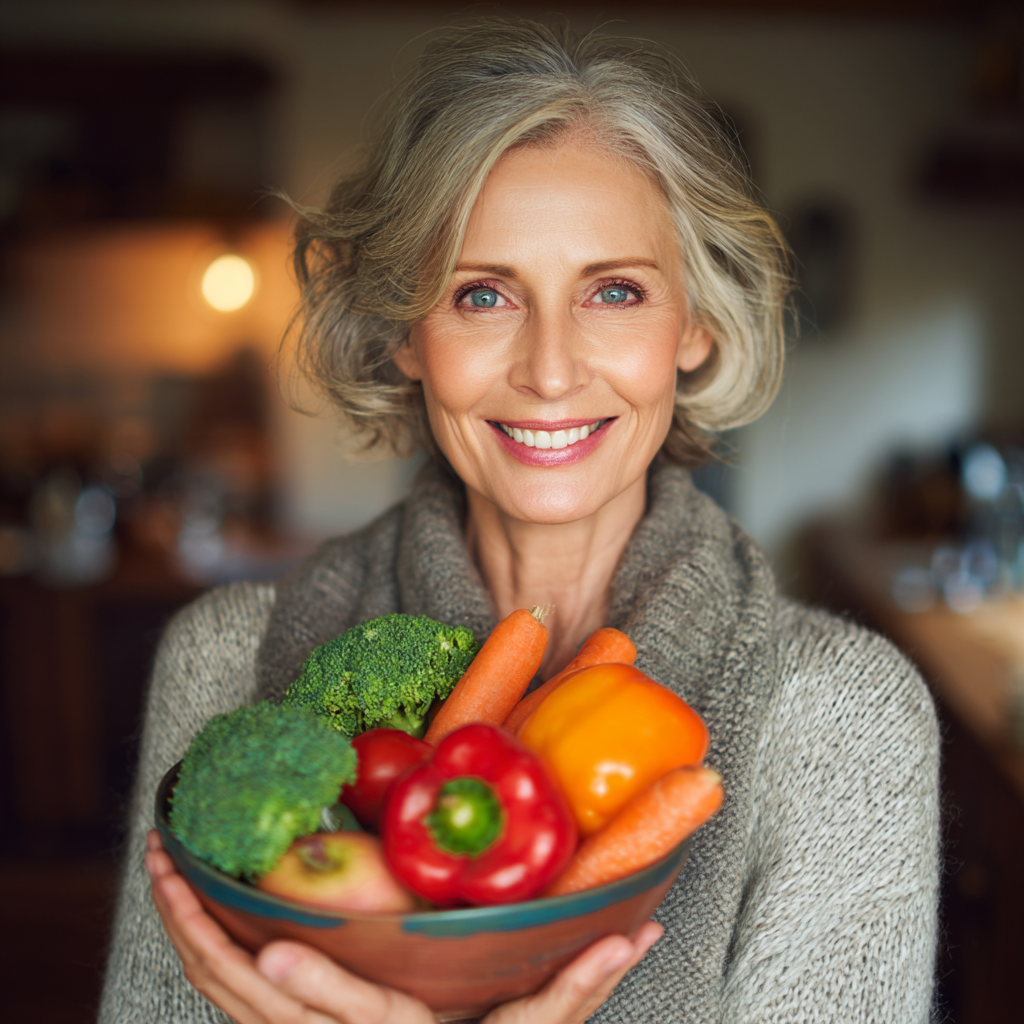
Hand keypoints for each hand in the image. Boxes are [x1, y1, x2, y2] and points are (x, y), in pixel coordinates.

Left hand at [146, 830, 662, 1023]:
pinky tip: (184, 901)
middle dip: (200, 930)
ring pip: (221, 998)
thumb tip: (639, 931)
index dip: (319, 990)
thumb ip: (579, 987)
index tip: (275, 944)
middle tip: (166, 856)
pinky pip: (222, 997)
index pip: (361, 1022)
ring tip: (160, 860)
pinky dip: (196, 949)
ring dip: (184, 930)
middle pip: (252, 1004)